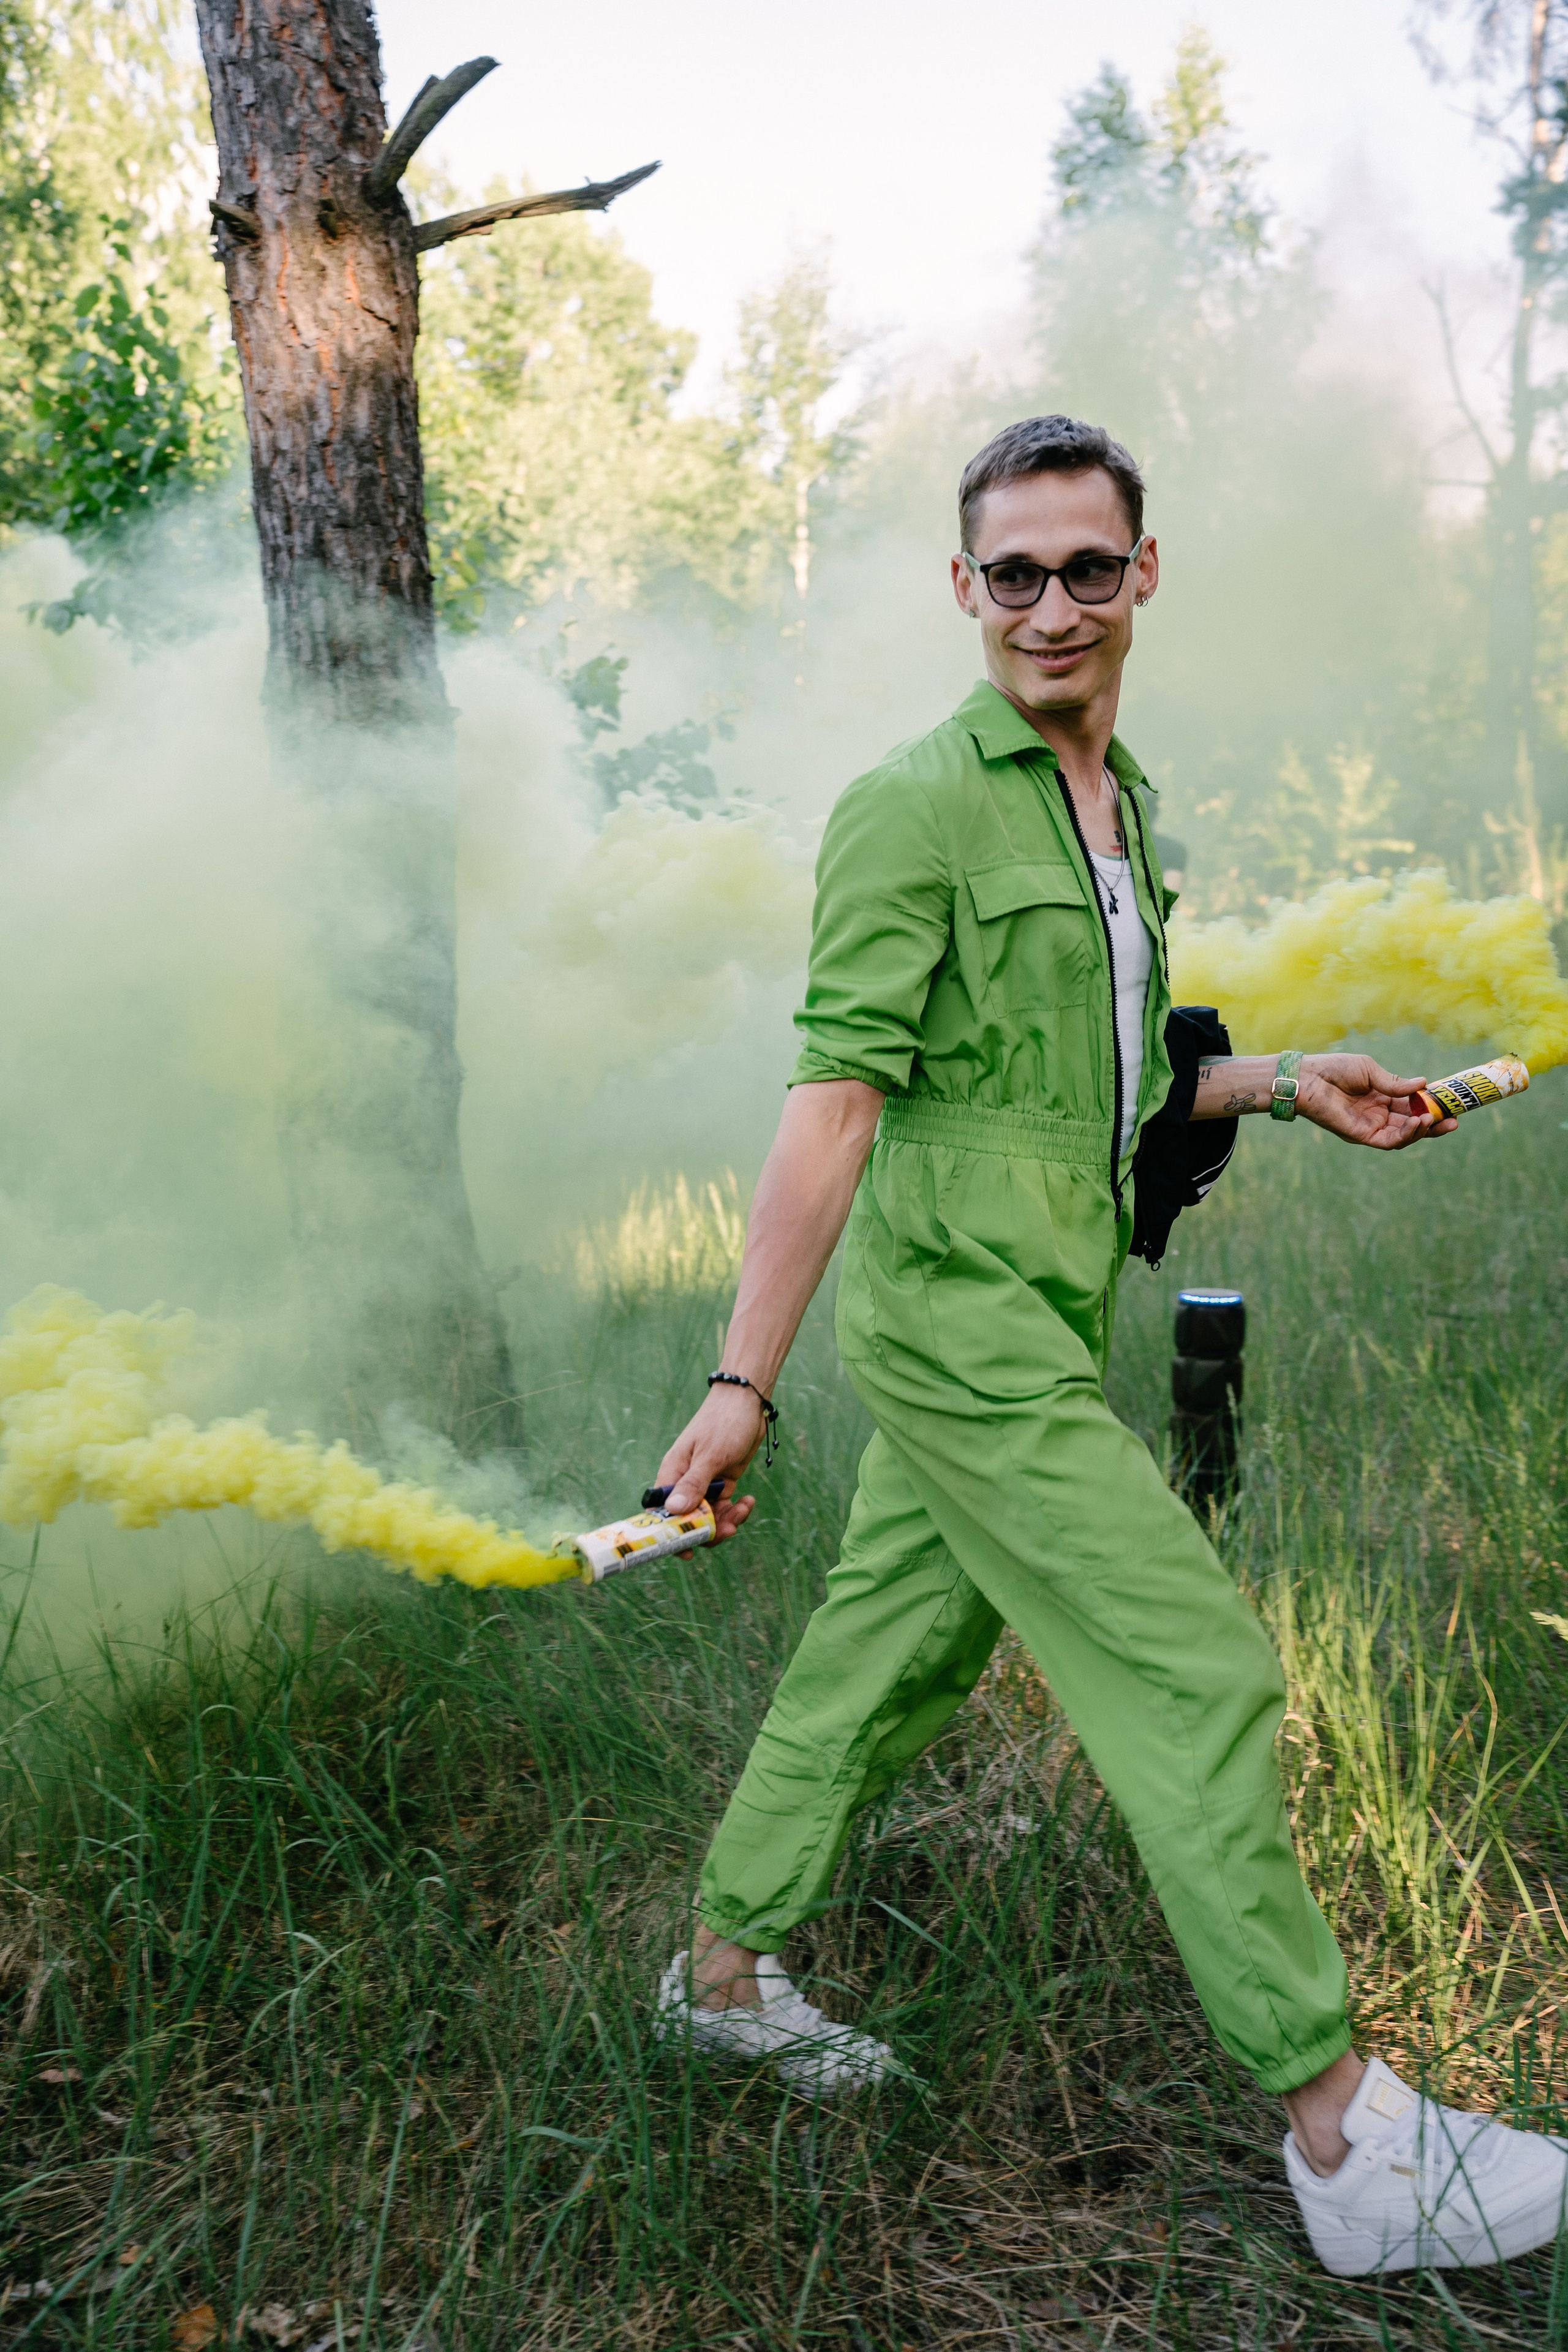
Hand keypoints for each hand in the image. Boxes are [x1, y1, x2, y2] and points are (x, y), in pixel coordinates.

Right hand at [656, 1384, 763, 1540]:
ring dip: (726, 1522)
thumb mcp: (710, 1454)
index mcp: (672, 1474)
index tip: (686, 1551)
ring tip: (743, 1511)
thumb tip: (674, 1511)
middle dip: (707, 1530)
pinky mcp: (724, 1482)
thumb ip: (694, 1484)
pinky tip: (749, 1500)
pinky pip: (726, 1507)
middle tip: (727, 1531)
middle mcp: (685, 1482)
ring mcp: (705, 1483)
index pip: (662, 1512)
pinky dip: (737, 1510)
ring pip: (709, 1518)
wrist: (747, 1402)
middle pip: (688, 1520)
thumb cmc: (724, 1422)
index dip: (670, 1535)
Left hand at [1297, 1054, 1457, 1150]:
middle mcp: (1379, 1114)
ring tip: (1434, 1120)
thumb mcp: (1371, 1071)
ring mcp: (1371, 1126)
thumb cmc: (1335, 1069)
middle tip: (1454, 1121)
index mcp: (1382, 1097)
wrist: (1309, 1078)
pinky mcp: (1361, 1136)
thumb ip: (1396, 1083)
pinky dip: (1405, 1135)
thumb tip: (1425, 1084)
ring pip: (1403, 1136)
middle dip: (1434, 1125)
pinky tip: (1417, 1123)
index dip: (1431, 1107)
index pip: (1412, 1106)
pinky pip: (1389, 1141)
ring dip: (1422, 1131)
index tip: (1450, 1104)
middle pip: (1412, 1125)